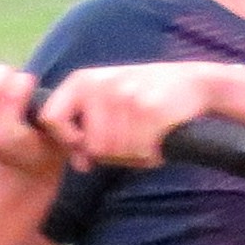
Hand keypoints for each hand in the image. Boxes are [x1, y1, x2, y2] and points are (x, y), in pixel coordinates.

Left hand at [37, 61, 221, 168]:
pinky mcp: (149, 110)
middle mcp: (100, 85)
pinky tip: (159, 140)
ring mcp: (124, 97)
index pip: (50, 117)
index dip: (67, 139)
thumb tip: (80, 164)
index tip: (85, 144)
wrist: (194, 82)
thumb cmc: (145, 98)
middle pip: (91, 145)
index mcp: (82, 80)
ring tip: (147, 137)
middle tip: (133, 139)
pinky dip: (151, 155)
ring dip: (133, 154)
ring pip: (114, 152)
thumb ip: (85, 130)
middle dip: (113, 153)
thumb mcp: (108, 103)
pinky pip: (138, 152)